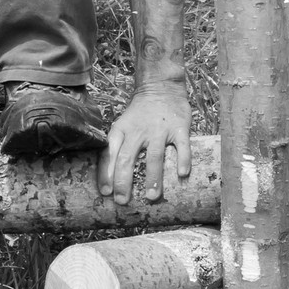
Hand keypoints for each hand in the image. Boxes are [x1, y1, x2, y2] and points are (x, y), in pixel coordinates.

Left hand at [97, 79, 192, 203]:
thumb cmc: (139, 113)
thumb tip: (111, 179)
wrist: (161, 87)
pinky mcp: (179, 127)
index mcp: (122, 130)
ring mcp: (160, 129)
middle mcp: (139, 131)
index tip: (106, 192)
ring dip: (153, 177)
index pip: (109, 153)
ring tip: (151, 196)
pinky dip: (183, 160)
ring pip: (154, 156)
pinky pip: (182, 146)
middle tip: (123, 201)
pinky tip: (182, 174)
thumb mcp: (122, 124)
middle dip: (124, 181)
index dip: (106, 174)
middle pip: (127, 158)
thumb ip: (117, 147)